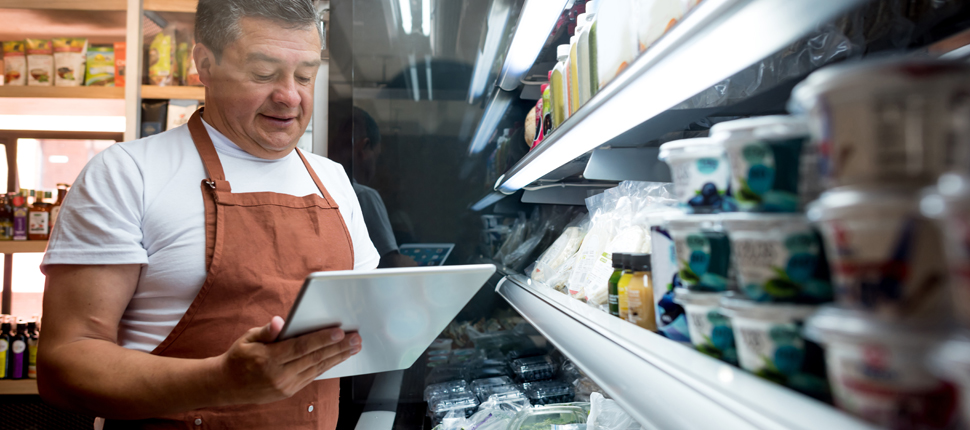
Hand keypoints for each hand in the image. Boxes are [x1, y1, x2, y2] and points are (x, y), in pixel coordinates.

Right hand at [213, 316, 360, 404]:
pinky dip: (327, 366)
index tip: (340, 331)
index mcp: (268, 359)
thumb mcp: (247, 339)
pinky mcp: (289, 391)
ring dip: (337, 357)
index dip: (322, 339)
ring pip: (317, 369)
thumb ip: (266, 331)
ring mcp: (285, 386)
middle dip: (338, 348)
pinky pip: (313, 376)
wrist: (226, 386)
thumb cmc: (239, 357)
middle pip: (314, 358)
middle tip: (356, 338)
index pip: (301, 347)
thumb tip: (278, 322)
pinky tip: (339, 357)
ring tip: (354, 347)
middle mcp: (278, 375)